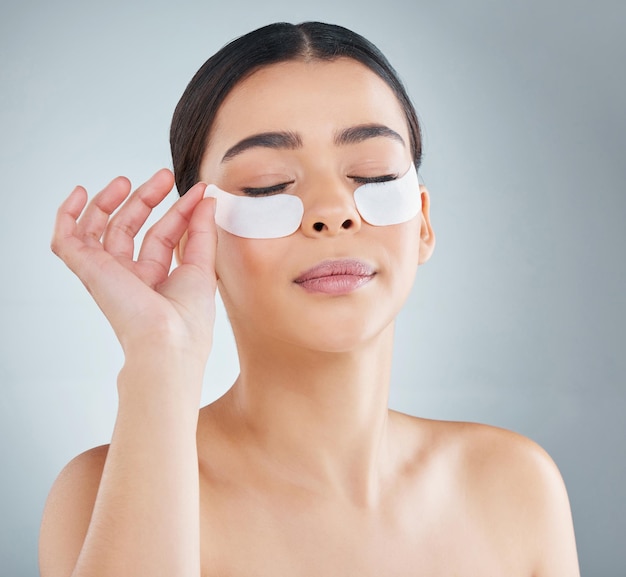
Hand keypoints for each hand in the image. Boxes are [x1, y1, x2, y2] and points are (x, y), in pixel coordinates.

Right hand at [51, 169, 216, 363]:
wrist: (169, 342)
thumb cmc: (189, 319)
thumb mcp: (203, 266)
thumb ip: (203, 231)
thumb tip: (207, 199)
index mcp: (156, 280)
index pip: (163, 235)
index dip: (179, 211)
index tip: (199, 191)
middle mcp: (129, 277)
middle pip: (131, 228)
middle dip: (147, 199)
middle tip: (165, 176)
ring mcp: (107, 273)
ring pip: (99, 230)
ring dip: (111, 201)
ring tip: (126, 180)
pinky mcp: (89, 270)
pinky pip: (66, 241)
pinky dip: (67, 216)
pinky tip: (78, 194)